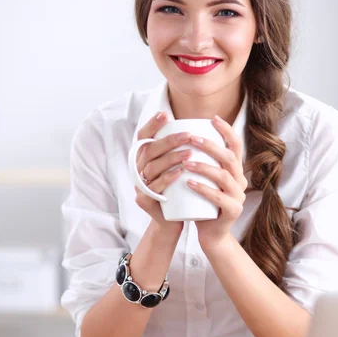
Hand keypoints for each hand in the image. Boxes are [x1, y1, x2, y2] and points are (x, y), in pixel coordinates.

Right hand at [134, 112, 192, 235]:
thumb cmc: (178, 191)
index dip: (152, 125)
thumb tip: (199, 126)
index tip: (166, 115)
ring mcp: (139, 185)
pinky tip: (180, 172)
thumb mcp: (176, 167)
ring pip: (152, 167)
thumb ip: (180, 149)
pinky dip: (168, 178)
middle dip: (169, 140)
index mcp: (144, 158)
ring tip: (190, 152)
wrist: (172, 221)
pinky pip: (155, 187)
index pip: (143, 137)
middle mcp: (138, 169)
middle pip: (149, 150)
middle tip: (188, 135)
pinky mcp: (144, 200)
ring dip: (171, 158)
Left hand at [182, 115, 246, 245]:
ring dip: (204, 167)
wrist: (211, 234)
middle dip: (210, 145)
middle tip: (191, 137)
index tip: (212, 119)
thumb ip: (202, 162)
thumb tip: (184, 135)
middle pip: (229, 157)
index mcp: (235, 170)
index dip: (227, 130)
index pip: (236, 145)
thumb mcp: (205, 179)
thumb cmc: (203, 203)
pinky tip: (189, 183)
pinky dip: (203, 189)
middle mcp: (240, 181)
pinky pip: (219, 198)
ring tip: (186, 162)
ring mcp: (238, 197)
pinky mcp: (232, 211)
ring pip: (224, 176)